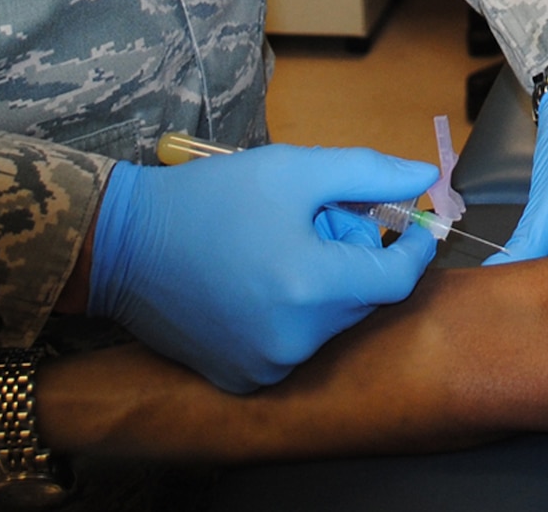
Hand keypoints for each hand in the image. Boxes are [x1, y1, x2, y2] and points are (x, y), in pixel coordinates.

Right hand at [88, 144, 438, 392]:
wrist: (121, 244)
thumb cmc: (209, 199)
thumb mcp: (292, 169)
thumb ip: (367, 171)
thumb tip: (426, 178)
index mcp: (312, 288)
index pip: (397, 278)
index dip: (413, 247)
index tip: (415, 223)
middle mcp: (296, 340)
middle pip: (361, 296)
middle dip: (352, 253)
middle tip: (314, 219)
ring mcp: (269, 366)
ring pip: (330, 320)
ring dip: (323, 283)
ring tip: (278, 248)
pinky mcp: (244, 378)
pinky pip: (296, 343)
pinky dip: (294, 312)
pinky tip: (259, 282)